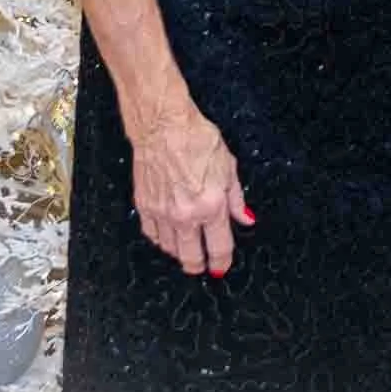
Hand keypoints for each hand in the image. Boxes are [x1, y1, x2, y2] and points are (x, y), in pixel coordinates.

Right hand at [132, 97, 253, 274]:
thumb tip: (246, 218)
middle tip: (203, 265)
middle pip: (191, 258)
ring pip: (171, 250)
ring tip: (187, 247)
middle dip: (200, 265)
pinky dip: (161, 240)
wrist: (163, 125)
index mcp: (211, 205)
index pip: (219, 248)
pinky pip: (152, 235)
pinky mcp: (145, 206)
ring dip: (180, 252)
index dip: (222, 262)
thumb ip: (237, 198)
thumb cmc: (196, 138)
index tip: (221, 266)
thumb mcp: (228, 166)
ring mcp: (163, 213)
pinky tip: (168, 235)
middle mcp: (186, 215)